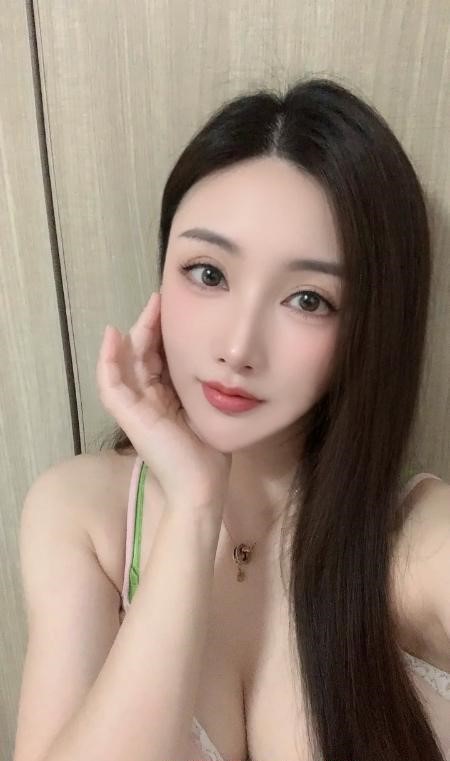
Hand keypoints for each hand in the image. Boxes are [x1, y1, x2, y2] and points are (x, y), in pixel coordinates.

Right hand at [96, 291, 230, 515]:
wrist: (201, 485)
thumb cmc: (209, 455)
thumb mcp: (207, 410)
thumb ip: (204, 389)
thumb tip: (220, 365)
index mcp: (164, 399)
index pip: (159, 358)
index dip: (164, 334)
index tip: (176, 309)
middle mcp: (147, 400)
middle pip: (141, 355)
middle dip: (150, 325)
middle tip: (161, 299)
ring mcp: (135, 408)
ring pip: (125, 362)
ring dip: (133, 333)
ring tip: (148, 308)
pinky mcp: (128, 416)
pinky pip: (110, 383)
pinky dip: (107, 359)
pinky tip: (113, 335)